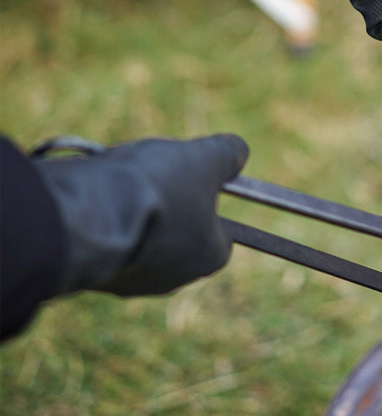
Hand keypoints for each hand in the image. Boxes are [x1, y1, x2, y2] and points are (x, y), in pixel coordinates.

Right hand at [34, 134, 247, 295]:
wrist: (91, 214)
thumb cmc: (160, 189)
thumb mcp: (205, 158)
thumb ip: (228, 153)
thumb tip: (238, 151)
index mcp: (208, 257)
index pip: (222, 234)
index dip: (211, 202)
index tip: (199, 178)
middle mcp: (173, 279)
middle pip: (181, 232)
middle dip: (171, 201)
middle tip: (159, 173)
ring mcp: (131, 281)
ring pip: (143, 235)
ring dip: (137, 207)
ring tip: (124, 178)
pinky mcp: (94, 276)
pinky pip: (110, 240)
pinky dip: (108, 216)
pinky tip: (100, 194)